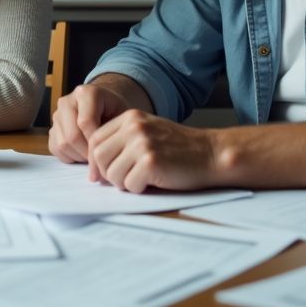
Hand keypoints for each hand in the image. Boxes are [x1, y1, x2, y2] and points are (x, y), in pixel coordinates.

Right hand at [48, 83, 131, 162]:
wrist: (105, 104)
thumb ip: (115, 131)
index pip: (85, 122)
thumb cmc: (115, 111)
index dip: (96, 142)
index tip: (107, 151)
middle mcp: (67, 102)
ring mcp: (57, 115)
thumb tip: (106, 157)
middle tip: (101, 159)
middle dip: (87, 152)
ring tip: (94, 155)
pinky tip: (84, 153)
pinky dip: (70, 157)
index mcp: (85, 93)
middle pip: (72, 136)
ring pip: (62, 144)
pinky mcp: (52, 128)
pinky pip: (56, 149)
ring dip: (79, 156)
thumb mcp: (122, 115)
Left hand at [88, 110, 218, 192]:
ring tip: (143, 179)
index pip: (95, 139)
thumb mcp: (148, 132)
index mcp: (130, 117)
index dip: (95, 161)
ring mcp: (142, 144)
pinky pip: (129, 185)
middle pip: (99, 157)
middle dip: (107, 174)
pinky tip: (154, 182)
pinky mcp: (151, 162)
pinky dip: (139, 189)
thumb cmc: (179, 149)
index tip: (102, 174)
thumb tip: (94, 170)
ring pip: (111, 174)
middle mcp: (134, 127)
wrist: (211, 154)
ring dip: (124, 183)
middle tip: (124, 180)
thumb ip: (122, 142)